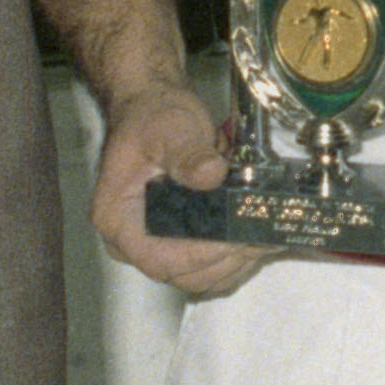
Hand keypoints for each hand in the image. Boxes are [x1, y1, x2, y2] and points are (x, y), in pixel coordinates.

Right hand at [88, 82, 269, 298]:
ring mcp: (156, 245)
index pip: (158, 259)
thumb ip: (188, 153)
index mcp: (117, 219)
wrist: (155, 108)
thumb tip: (212, 174)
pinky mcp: (178, 242)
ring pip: (201, 276)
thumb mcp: (170, 128)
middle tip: (264, 234)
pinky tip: (259, 236)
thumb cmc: (154, 118)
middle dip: (227, 260)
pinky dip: (236, 257)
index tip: (238, 239)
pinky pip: (209, 265)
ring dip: (238, 262)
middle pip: (183, 274)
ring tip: (267, 233)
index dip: (201, 257)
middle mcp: (131, 242)